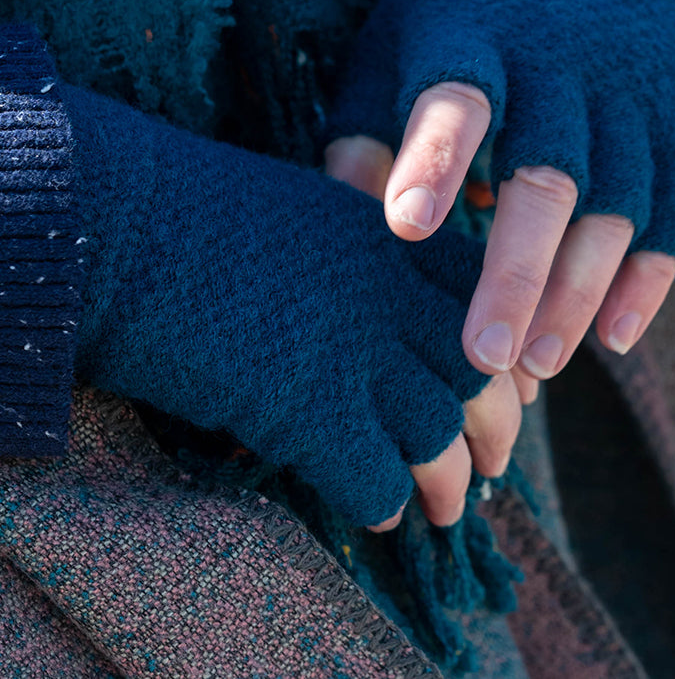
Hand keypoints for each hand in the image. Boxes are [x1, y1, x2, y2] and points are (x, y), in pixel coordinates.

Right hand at [58, 82, 514, 530]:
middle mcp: (390, 296)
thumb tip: (385, 313)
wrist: (124, 223)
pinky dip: (383, 501)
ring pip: (440, 435)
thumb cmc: (200, 211)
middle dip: (499, 429)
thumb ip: (360, 257)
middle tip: (496, 464)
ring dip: (452, 484)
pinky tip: (379, 511)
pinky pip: (375, 476)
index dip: (501, 348)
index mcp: (392, 240)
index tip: (501, 382)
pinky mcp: (308, 409)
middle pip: (481, 375)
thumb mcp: (308, 211)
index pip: (482, 298)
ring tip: (448, 510)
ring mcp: (355, 352)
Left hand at [325, 0, 674, 398]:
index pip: (457, 100)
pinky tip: (615, 337)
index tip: (407, 227)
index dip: (436, 161)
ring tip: (539, 365)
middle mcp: (562, 66)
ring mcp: (631, 94)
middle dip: (516, 271)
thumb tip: (355, 233)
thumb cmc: (474, 0)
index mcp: (476, 36)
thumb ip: (372, 131)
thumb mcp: (404, 38)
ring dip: (579, 292)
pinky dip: (649, 279)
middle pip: (548, 175)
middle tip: (483, 356)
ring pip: (616, 206)